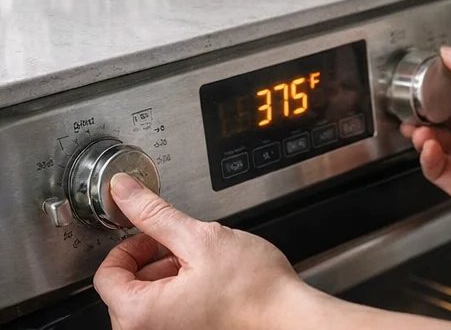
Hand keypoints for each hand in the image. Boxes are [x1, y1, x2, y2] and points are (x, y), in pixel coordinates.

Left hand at [93, 173, 314, 329]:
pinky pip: (164, 319)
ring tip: (203, 268)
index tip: (157, 237)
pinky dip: (179, 298)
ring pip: (146, 303)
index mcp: (140, 316)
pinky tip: (207, 287)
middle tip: (187, 250)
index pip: (107, 274)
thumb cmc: (251, 288)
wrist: (286, 319)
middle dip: (153, 262)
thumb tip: (123, 191)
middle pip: (126, 289)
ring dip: (168, 279)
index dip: (132, 246)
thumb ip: (154, 214)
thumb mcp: (199, 238)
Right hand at [402, 47, 450, 224]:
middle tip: (414, 108)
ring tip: (415, 129)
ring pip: (439, 146)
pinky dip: (428, 159)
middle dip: (428, 115)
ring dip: (424, 136)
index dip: (446, 90)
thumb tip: (449, 53)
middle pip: (449, 122)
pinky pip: (438, 170)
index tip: (428, 82)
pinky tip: (427, 147)